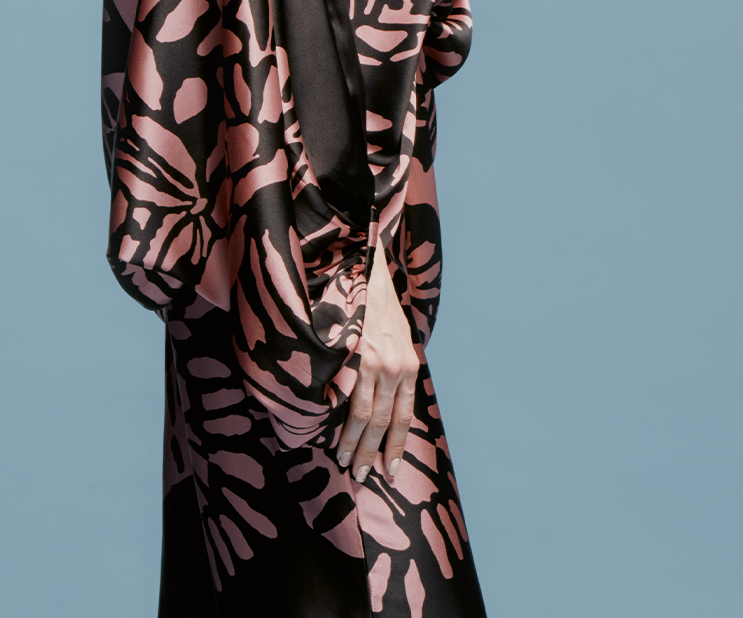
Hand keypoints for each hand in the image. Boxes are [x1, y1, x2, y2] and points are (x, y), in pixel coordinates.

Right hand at [337, 239, 419, 484]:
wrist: (366, 268)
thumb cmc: (379, 305)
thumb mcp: (398, 338)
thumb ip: (396, 368)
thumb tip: (388, 401)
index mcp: (409, 367)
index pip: (403, 418)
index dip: (395, 447)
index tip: (388, 470)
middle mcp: (396, 368)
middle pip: (383, 423)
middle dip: (370, 453)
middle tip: (359, 475)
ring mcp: (374, 361)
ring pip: (363, 415)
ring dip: (352, 443)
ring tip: (343, 461)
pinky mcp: (354, 353)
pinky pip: (347, 395)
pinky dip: (339, 419)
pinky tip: (332, 433)